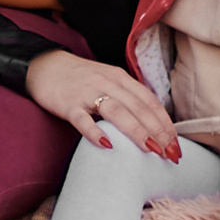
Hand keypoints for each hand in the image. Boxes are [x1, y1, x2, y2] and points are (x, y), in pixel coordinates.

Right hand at [25, 45, 180, 158]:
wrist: (44, 66)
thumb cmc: (80, 80)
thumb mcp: (108, 82)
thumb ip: (127, 98)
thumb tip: (152, 125)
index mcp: (120, 79)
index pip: (150, 101)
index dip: (165, 123)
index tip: (176, 144)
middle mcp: (108, 83)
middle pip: (138, 107)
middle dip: (158, 131)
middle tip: (170, 153)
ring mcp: (87, 93)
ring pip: (117, 111)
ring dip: (137, 131)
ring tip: (151, 149)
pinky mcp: (67, 104)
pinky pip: (82, 119)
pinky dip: (95, 132)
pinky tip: (107, 146)